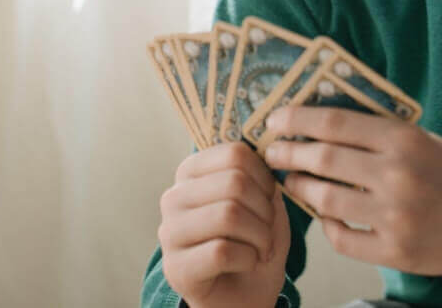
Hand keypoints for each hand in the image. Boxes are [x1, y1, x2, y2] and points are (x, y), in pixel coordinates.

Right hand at [158, 143, 290, 307]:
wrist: (247, 291)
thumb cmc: (255, 240)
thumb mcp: (266, 200)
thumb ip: (263, 174)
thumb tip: (272, 150)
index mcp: (192, 172)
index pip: (235, 153)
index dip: (265, 175)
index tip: (270, 196)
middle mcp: (173, 197)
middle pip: (234, 183)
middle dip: (265, 209)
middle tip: (267, 229)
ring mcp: (169, 233)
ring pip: (228, 215)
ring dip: (260, 235)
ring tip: (261, 247)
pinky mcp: (175, 268)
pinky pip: (222, 251)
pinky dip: (248, 258)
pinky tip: (246, 263)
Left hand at [262, 107, 441, 276]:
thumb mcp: (424, 141)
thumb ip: (379, 135)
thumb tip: (320, 124)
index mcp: (406, 140)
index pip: (335, 123)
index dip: (298, 118)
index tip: (275, 117)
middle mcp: (398, 175)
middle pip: (323, 159)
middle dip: (289, 153)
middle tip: (272, 151)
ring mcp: (395, 216)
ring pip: (326, 199)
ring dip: (301, 189)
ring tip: (294, 182)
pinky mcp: (394, 250)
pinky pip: (342, 237)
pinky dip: (327, 225)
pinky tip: (325, 215)